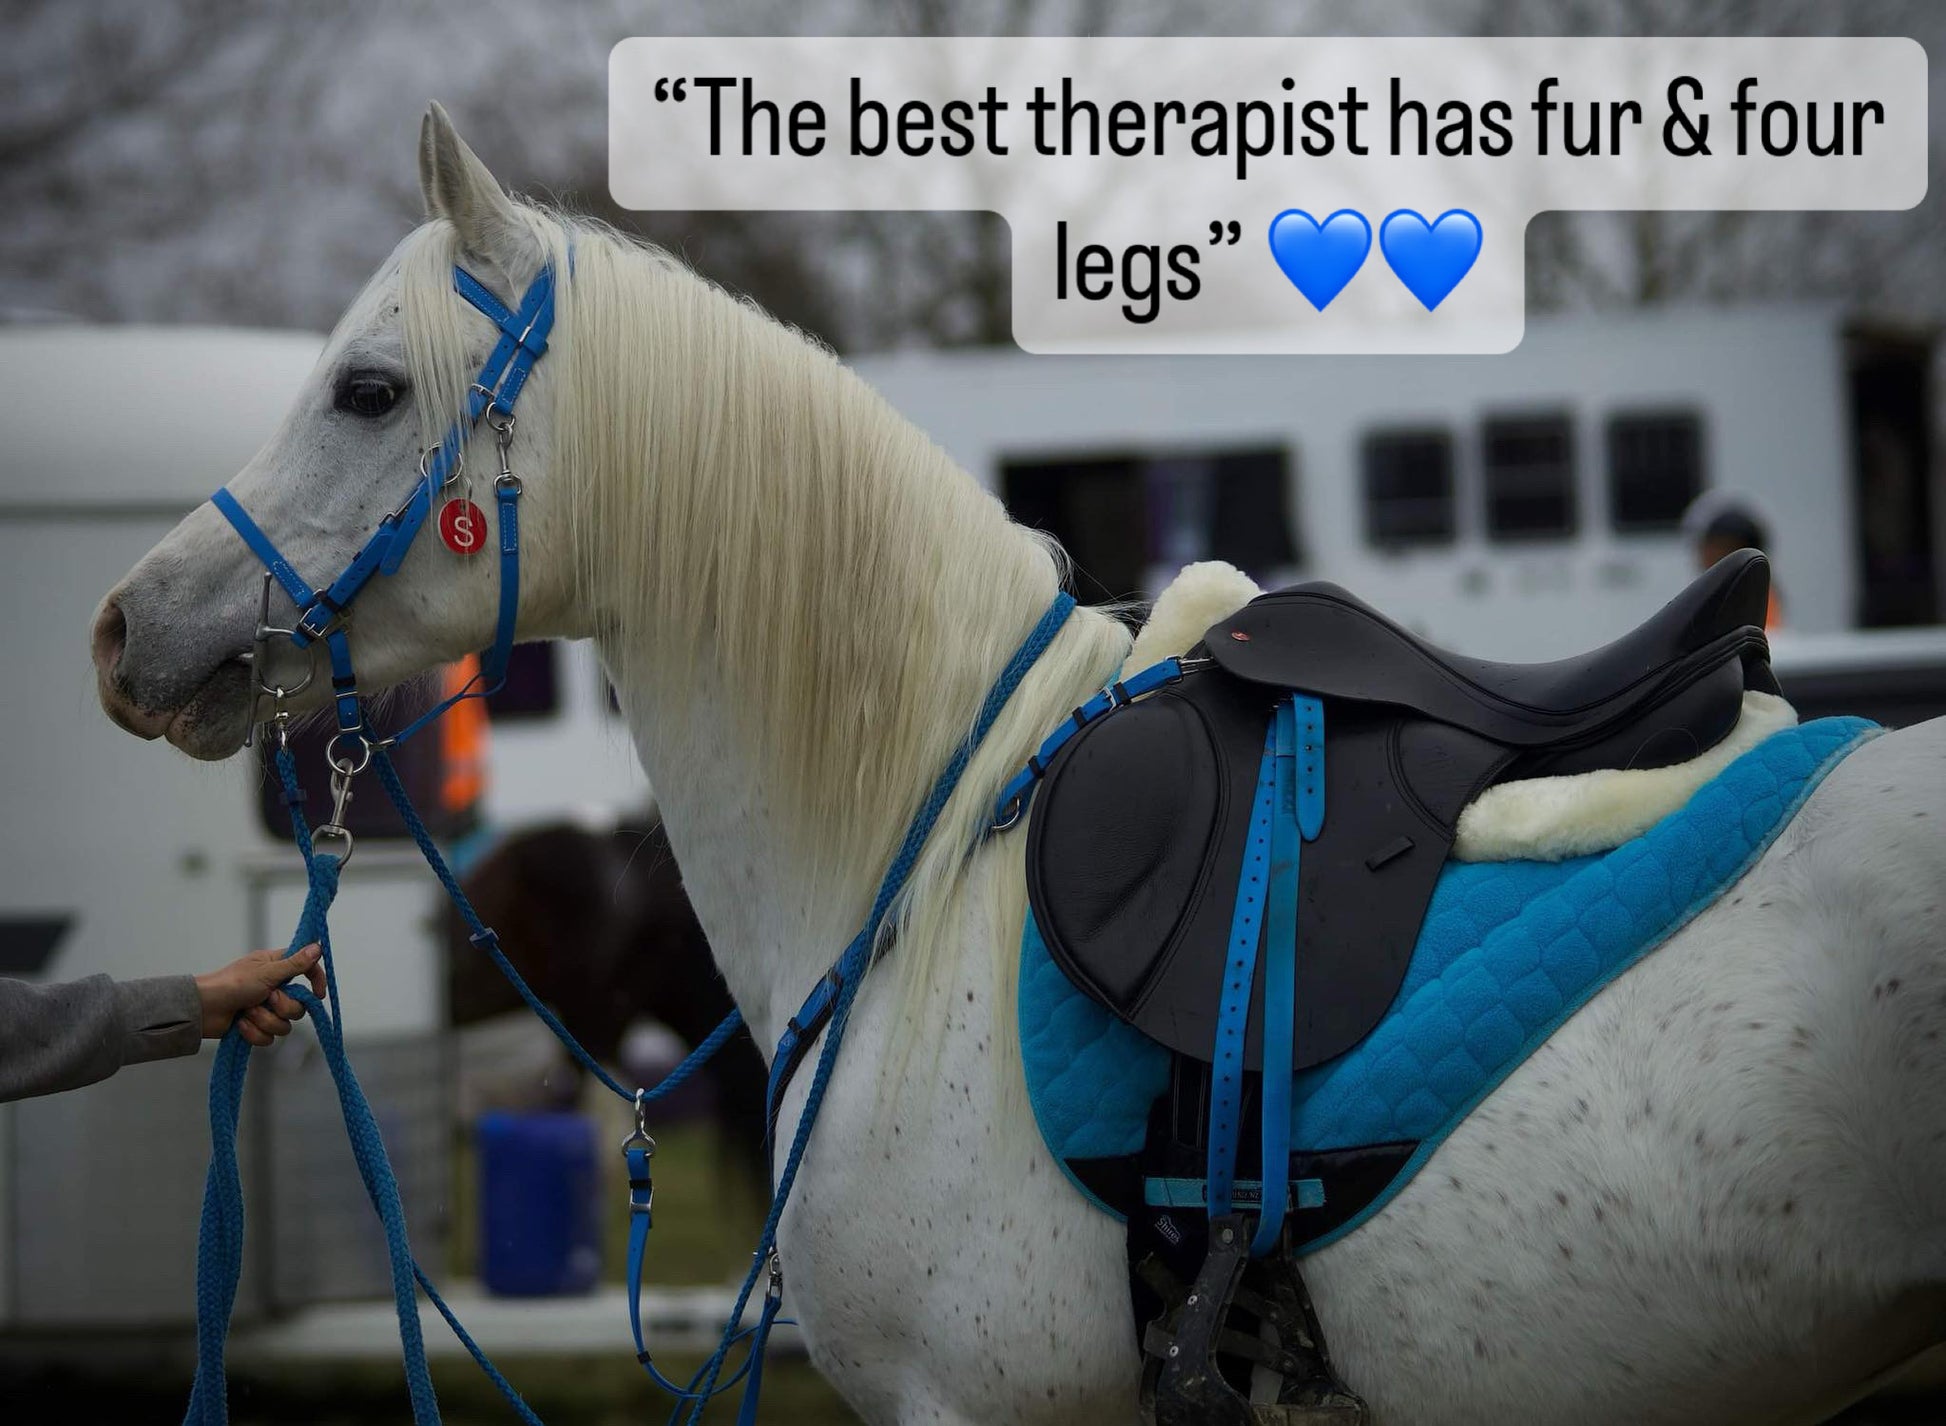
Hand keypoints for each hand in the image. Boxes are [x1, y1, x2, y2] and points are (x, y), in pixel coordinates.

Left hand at [195, 944, 327, 1046]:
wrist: (203, 1010)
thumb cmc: (231, 984)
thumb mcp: (267, 972)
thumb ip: (295, 964)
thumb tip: (319, 947)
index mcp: (277, 969)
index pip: (307, 970)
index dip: (316, 981)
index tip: (318, 994)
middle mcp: (274, 989)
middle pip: (299, 1006)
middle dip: (282, 1007)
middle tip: (266, 999)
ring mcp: (265, 1010)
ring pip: (285, 1024)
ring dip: (265, 1020)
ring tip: (247, 1013)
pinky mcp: (256, 1027)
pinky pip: (269, 1037)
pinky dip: (254, 1032)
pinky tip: (240, 1025)